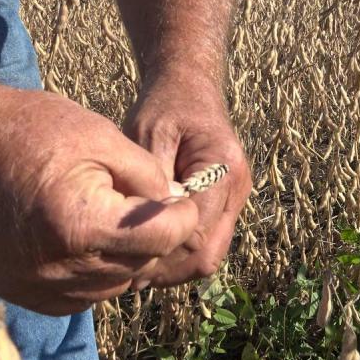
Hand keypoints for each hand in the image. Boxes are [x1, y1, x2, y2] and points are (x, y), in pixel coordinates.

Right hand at [0, 86, 197, 315]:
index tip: (181, 198)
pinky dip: (95, 271)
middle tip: (147, 203)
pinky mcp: (21, 290)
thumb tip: (176, 203)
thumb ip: (148, 175)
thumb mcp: (102, 136)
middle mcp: (58, 266)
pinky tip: (87, 238)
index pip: (162, 238)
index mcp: (81, 224)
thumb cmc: (30, 129)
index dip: (182, 215)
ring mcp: (36, 284)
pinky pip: (82, 295)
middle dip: (154, 234)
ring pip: (115, 283)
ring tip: (113, 217)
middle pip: (140, 263)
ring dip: (126, 255)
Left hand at [124, 75, 251, 287]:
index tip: (122, 255)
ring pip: (210, 255)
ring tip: (134, 266)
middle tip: (126, 272)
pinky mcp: (226, 205)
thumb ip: (151, 180)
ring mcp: (236, 198)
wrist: (191, 87)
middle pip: (208, 253)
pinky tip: (148, 253)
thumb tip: (143, 228)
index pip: (195, 231)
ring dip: (174, 267)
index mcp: (224, 167)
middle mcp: (238, 188)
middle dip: (167, 269)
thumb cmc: (166, 105)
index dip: (160, 250)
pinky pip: (207, 243)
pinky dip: (179, 256)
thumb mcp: (148, 133)